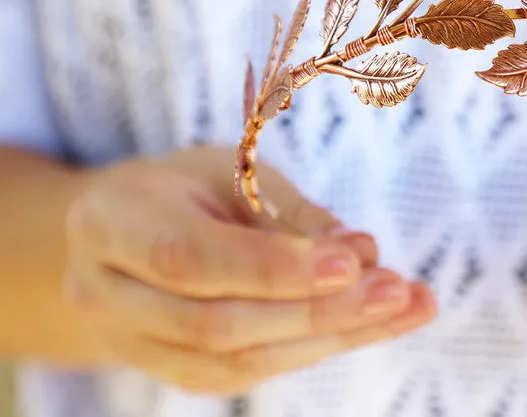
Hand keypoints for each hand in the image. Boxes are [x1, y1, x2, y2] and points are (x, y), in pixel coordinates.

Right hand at [63, 146, 434, 394]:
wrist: (118, 234)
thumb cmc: (184, 186)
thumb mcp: (229, 169)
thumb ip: (287, 212)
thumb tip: (359, 252)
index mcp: (112, 223)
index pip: (191, 260)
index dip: (274, 267)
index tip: (354, 260)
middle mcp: (106, 293)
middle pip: (218, 323)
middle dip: (318, 310)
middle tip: (399, 291)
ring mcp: (133, 344)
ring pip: (237, 360)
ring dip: (333, 335)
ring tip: (406, 307)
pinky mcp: (172, 371)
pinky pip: (247, 372)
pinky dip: (315, 347)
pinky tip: (369, 324)